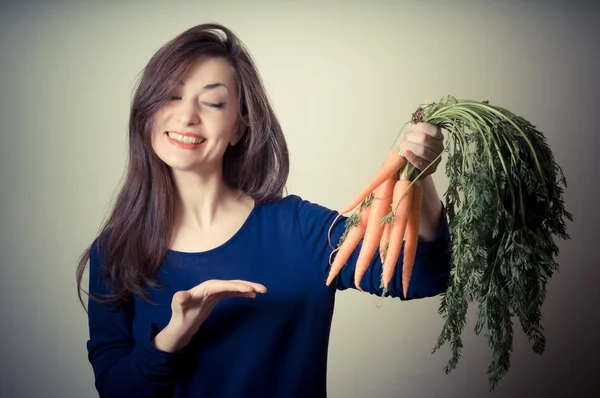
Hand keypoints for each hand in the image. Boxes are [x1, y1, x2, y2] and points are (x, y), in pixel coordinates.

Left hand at [152, 279, 266, 351]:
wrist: (181, 323)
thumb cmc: (180, 315)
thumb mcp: (178, 308)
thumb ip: (180, 300)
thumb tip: (181, 296)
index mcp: (205, 287)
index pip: (224, 285)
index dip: (237, 287)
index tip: (250, 290)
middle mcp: (212, 286)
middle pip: (232, 283)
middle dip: (248, 285)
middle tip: (263, 289)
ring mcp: (216, 291)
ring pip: (235, 287)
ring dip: (249, 288)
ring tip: (263, 291)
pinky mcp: (218, 296)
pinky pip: (233, 292)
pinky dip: (243, 292)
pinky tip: (252, 295)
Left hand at [396, 110, 443, 177]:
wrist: (410, 164)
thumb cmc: (413, 145)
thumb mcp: (414, 132)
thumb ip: (416, 120)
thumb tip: (417, 107)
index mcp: (438, 136)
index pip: (433, 129)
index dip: (420, 127)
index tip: (411, 128)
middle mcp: (440, 147)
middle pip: (425, 139)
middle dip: (411, 137)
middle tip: (403, 138)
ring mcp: (436, 159)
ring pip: (423, 151)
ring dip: (409, 147)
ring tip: (403, 146)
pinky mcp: (430, 170)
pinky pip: (421, 163)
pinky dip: (411, 157)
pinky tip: (406, 153)